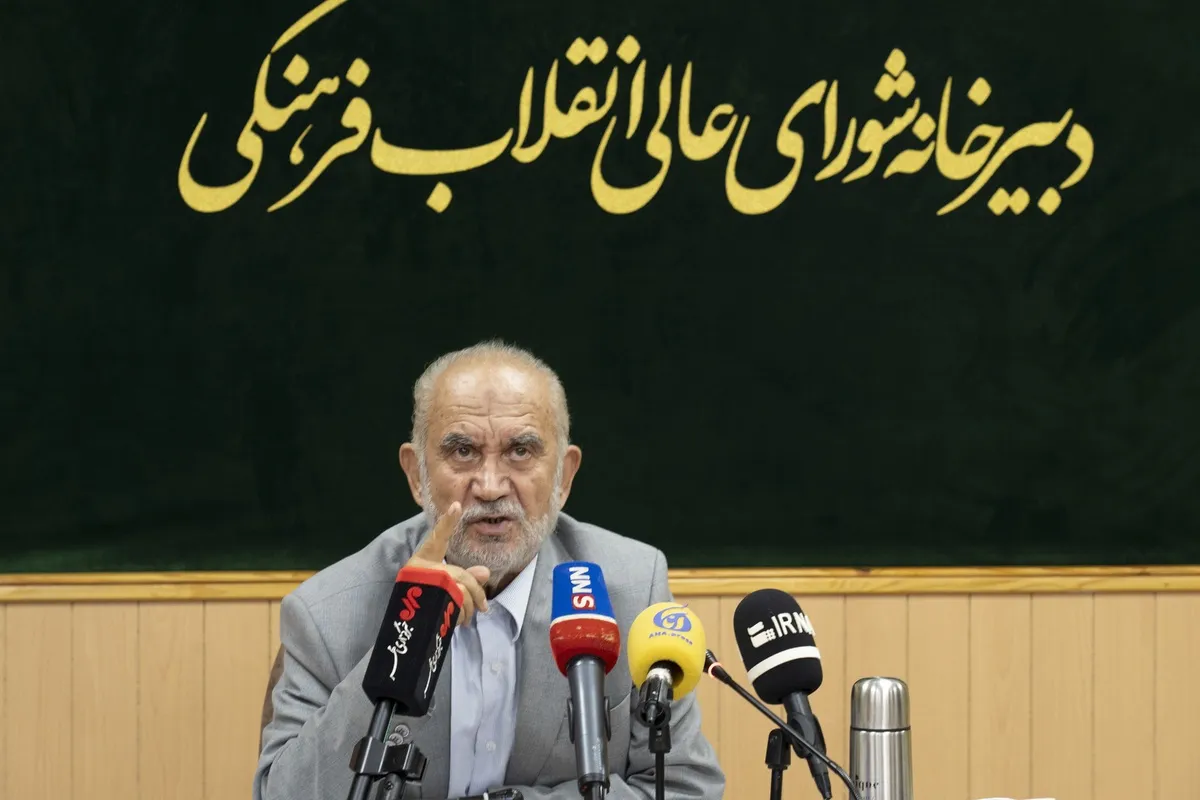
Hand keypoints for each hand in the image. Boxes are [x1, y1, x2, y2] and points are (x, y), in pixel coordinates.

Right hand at [407, 502, 489, 625]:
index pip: (437, 538)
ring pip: (461, 591)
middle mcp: (422, 569)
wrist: (407, 628)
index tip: (456, 505)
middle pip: (460, 574)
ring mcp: (425, 585)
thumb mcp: (446, 586)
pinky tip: (460, 621)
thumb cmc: (426, 602)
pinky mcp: (430, 602)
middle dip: (476, 593)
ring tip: (467, 616)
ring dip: (470, 607)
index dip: (447, 523)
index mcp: (423, 559)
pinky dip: (463, 615)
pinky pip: (458, 605)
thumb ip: (465, 577)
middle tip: (484, 607)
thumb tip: (485, 572)